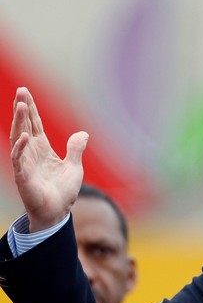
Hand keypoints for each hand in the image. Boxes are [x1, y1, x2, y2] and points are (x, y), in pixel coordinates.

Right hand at [9, 87, 86, 231]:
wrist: (58, 212)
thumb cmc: (63, 191)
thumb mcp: (74, 167)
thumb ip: (76, 150)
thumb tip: (83, 134)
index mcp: (42, 149)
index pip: (35, 125)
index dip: (30, 109)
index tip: (25, 92)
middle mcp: (32, 153)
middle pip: (24, 126)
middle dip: (22, 109)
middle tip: (20, 90)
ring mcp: (26, 164)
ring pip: (19, 139)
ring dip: (19, 122)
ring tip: (20, 105)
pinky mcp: (24, 177)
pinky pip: (19, 160)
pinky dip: (21, 148)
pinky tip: (24, 136)